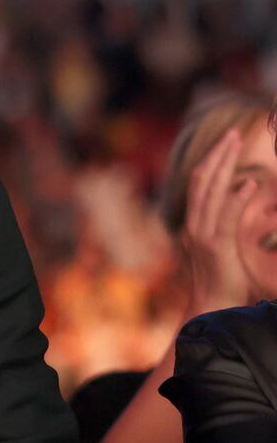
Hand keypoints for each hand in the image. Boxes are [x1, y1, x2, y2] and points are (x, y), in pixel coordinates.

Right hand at [183, 129, 258, 314]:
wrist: (212, 308)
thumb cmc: (221, 282)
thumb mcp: (221, 248)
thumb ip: (225, 223)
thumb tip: (238, 198)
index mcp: (194, 224)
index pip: (199, 185)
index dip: (212, 162)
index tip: (226, 144)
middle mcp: (194, 226)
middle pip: (202, 181)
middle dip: (218, 156)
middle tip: (232, 134)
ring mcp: (203, 236)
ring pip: (211, 192)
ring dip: (225, 167)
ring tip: (236, 145)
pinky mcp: (217, 247)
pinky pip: (226, 217)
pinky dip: (237, 198)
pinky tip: (248, 184)